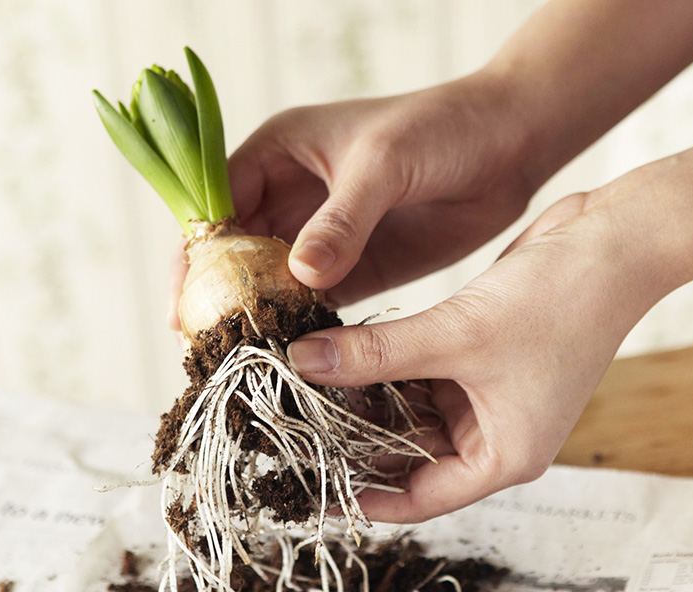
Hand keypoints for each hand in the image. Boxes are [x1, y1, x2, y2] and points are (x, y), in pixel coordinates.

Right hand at [169, 71, 534, 329]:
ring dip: (259, 316)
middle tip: (208, 348)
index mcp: (280, 152)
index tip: (184, 304)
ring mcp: (324, 235)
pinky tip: (294, 354)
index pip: (215, 203)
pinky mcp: (357, 265)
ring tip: (243, 362)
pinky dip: (302, 324)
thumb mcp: (384, 163)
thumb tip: (299, 275)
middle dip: (220, 295)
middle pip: (236, 251)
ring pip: (272, 281)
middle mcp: (292, 195)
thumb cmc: (442, 128)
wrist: (509, 146)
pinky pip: (316, 300)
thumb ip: (342, 219)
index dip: (195, 253)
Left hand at [287, 194, 633, 521]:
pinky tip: (341, 354)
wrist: (611, 242)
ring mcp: (484, 393)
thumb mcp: (456, 335)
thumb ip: (376, 354)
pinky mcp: (475, 356)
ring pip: (409, 409)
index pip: (421, 497)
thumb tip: (304, 362)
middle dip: (356, 437)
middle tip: (294, 426)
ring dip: (364, 396)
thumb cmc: (559, 301)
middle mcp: (493, 432)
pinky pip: (418, 373)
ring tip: (305, 388)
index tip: (315, 491)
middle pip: (409, 452)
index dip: (365, 497)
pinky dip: (384, 366)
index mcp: (504, 454)